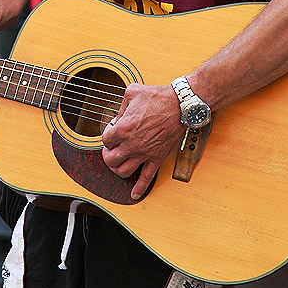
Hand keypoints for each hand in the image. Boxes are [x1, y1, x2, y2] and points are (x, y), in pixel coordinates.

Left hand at [101, 83, 183, 199]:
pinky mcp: (157, 158)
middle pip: (110, 159)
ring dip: (118, 169)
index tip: (113, 130)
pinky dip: (139, 189)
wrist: (181, 104)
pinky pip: (147, 178)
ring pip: (123, 171)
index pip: (105, 139)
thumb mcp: (132, 92)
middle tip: (112, 148)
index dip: (108, 135)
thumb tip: (118, 116)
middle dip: (108, 154)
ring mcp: (144, 153)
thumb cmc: (158, 96)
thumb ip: (121, 105)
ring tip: (119, 162)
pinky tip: (134, 194)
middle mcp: (132, 144)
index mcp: (124, 128)